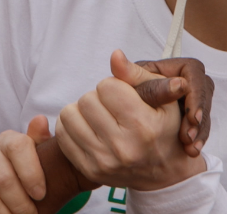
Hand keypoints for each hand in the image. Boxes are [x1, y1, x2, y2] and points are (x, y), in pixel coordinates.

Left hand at [55, 50, 205, 191]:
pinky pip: (62, 134)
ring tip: (100, 118)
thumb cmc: (163, 127)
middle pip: (86, 100)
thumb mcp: (161, 96)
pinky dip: (73, 126)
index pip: (106, 86)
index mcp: (144, 126)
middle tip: (113, 109)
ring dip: (82, 111)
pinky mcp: (89, 170)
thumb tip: (115, 55)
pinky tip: (91, 129)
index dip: (114, 86)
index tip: (124, 97)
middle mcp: (123, 148)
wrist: (164, 170)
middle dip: (98, 98)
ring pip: (69, 115)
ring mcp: (104, 162)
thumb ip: (135, 73)